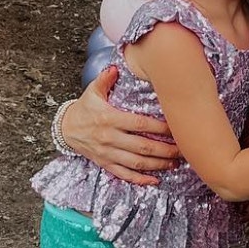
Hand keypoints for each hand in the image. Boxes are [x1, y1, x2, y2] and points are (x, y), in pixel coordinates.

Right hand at [62, 66, 180, 184]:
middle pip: (142, 147)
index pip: (140, 124)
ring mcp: (107, 153)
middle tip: (183, 149)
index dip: (159, 128)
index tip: (175, 128)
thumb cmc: (84, 109)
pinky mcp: (105, 163)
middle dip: (165, 150)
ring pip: (136, 163)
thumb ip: (105, 79)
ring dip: (157, 165)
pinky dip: (139, 179)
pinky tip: (154, 180)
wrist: (66, 129)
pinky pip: (124, 174)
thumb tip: (115, 67)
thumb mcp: (92, 91)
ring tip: (174, 163)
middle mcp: (109, 138)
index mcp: (109, 119)